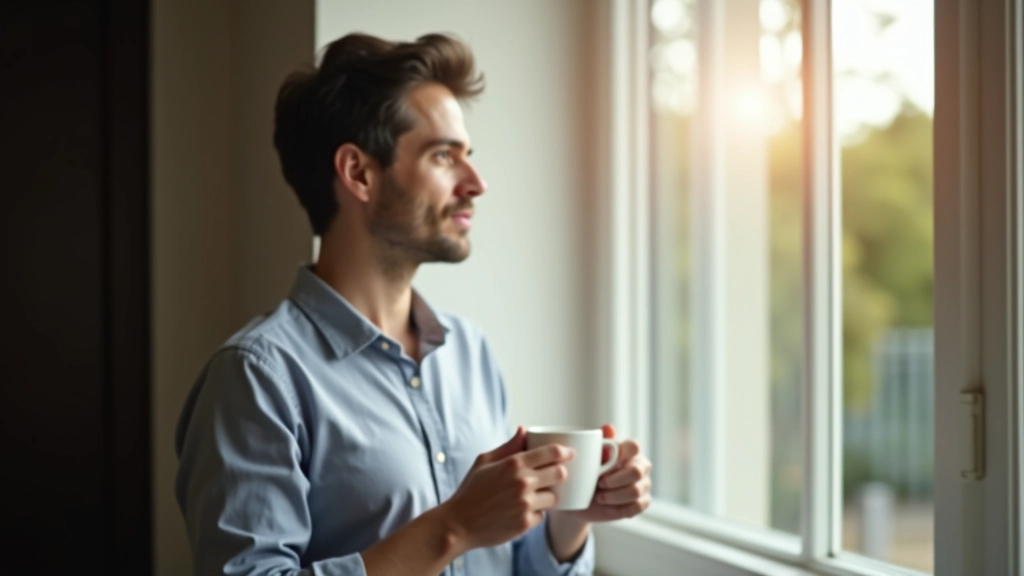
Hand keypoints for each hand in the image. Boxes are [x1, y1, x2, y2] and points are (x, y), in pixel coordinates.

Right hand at [441, 426, 574, 550]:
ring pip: (554, 497)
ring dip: (547, 496)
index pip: (552, 452)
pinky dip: (535, 513)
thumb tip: (524, 430)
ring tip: (533, 496)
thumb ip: (508, 446)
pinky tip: (520, 511)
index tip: (570, 453)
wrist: (458, 525)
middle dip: (560, 473)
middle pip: (560, 473)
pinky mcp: (525, 523)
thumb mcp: (484, 462)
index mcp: (513, 463)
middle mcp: (522, 482)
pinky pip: (541, 515)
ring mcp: (525, 504)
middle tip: (555, 475)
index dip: (565, 451)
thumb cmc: (471, 491)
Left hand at [551, 424, 651, 525]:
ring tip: (599, 496)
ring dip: (614, 496)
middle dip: (615, 480)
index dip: (621, 455)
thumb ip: (600, 444)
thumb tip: (608, 428)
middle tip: (599, 483)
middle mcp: (640, 465)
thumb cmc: (587, 473)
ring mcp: (644, 484)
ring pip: (635, 491)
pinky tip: (607, 505)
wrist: (579, 498)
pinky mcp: (643, 502)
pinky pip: (636, 506)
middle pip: (636, 472)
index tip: (603, 463)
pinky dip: (619, 507)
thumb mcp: (589, 458)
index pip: (634, 446)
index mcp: (629, 450)